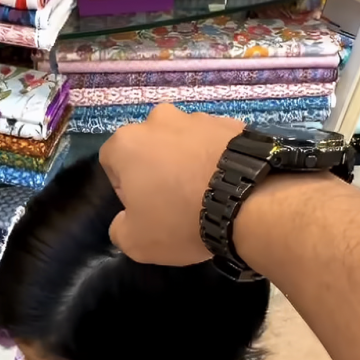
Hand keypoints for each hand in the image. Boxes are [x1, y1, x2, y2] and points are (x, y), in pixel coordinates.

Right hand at [99, 104, 245, 265]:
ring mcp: (197, 117)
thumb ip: (119, 229)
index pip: (111, 162)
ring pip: (182, 143)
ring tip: (205, 194)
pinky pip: (213, 144)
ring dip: (186, 163)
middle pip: (148, 147)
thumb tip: (124, 221)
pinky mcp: (230, 122)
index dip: (123, 188)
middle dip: (156, 170)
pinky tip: (226, 185)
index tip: (143, 207)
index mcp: (128, 142)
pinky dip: (214, 160)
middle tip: (173, 201)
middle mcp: (158, 120)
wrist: (248, 201)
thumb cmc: (180, 219)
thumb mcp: (135, 242)